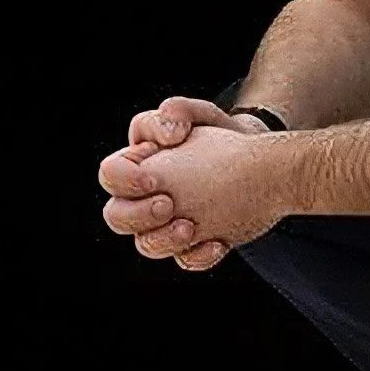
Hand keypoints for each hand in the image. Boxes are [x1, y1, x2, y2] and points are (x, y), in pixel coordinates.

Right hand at [99, 122, 291, 270]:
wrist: (259, 163)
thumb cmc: (221, 135)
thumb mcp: (204, 115)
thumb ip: (181, 110)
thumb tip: (169, 130)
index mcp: (137, 165)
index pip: (110, 174)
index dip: (124, 180)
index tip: (154, 179)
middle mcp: (143, 198)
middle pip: (117, 217)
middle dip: (139, 215)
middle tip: (168, 205)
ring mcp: (165, 225)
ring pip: (146, 245)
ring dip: (164, 241)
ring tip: (192, 228)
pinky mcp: (192, 244)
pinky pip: (184, 261)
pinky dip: (198, 256)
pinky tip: (219, 243)